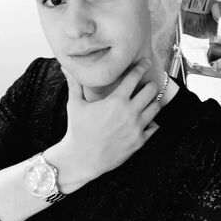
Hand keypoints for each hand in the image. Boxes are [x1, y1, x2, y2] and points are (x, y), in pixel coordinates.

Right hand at [61, 58, 160, 178]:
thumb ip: (75, 83)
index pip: (135, 76)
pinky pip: (154, 126)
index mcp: (115, 101)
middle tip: (147, 83)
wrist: (81, 159)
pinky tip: (145, 118)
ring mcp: (136, 128)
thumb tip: (65, 66)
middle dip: (150, 84)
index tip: (145, 62)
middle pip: (151, 90)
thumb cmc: (77, 130)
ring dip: (153, 102)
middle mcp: (129, 112)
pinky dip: (152, 121)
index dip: (141, 66)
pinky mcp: (139, 142)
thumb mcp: (75, 105)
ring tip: (147, 100)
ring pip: (156, 108)